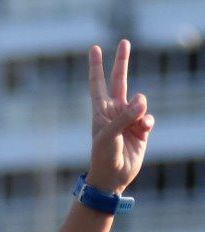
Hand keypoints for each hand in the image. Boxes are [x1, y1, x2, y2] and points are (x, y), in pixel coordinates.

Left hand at [86, 41, 152, 193]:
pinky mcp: (140, 128)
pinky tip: (143, 132)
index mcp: (100, 111)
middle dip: (121, 62)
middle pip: (119, 80)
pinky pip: (148, 117)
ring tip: (135, 127)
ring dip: (140, 111)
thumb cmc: (103, 156)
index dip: (96, 67)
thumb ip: (124, 116)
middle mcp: (114, 111)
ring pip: (140, 102)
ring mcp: (128, 119)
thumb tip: (141, 100)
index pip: (97, 84)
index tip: (94, 49)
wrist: (112, 177)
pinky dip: (147, 123)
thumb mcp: (109, 136)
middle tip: (124, 41)